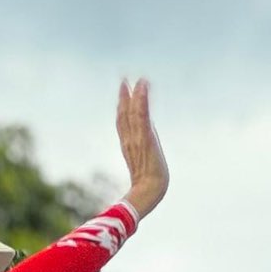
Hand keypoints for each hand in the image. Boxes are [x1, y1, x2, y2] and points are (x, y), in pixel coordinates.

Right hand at [117, 78, 167, 218]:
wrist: (148, 191)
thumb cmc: (146, 188)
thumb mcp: (143, 173)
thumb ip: (139, 168)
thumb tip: (140, 172)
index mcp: (128, 147)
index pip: (123, 124)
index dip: (122, 109)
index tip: (123, 95)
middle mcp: (129, 140)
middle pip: (124, 115)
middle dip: (124, 97)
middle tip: (124, 80)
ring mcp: (136, 137)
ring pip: (132, 111)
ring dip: (134, 94)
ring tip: (137, 80)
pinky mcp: (144, 135)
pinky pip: (141, 113)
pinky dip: (141, 98)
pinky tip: (142, 87)